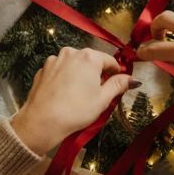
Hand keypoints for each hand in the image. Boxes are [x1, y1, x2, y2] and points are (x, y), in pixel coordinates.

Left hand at [10, 47, 138, 154]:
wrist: (41, 121)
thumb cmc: (76, 111)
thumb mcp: (102, 99)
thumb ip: (118, 85)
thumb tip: (132, 79)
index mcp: (89, 57)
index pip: (110, 60)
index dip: (116, 73)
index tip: (117, 85)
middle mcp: (71, 52)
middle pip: (91, 60)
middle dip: (96, 74)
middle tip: (98, 94)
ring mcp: (54, 59)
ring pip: (74, 65)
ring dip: (80, 75)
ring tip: (79, 96)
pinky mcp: (43, 69)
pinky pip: (60, 71)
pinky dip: (65, 79)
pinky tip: (64, 95)